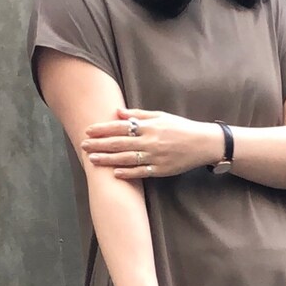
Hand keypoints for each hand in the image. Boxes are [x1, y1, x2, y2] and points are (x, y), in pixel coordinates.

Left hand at [81, 108, 222, 179]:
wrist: (202, 143)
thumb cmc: (180, 128)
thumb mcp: (160, 116)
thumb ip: (139, 115)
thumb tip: (118, 112)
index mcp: (149, 126)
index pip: (121, 126)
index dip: (103, 129)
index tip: (88, 131)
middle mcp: (150, 140)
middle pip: (120, 143)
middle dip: (100, 145)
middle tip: (83, 146)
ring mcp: (155, 156)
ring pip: (127, 158)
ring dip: (108, 160)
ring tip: (92, 160)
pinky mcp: (161, 169)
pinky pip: (141, 172)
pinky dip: (128, 173)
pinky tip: (114, 173)